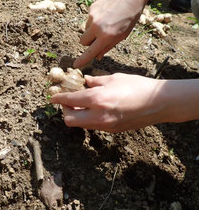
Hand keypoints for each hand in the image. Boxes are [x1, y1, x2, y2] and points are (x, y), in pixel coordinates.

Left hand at [50, 74, 168, 131]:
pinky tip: (95, 108)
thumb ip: (95, 81)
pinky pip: (93, 126)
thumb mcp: (113, 78)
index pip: (69, 101)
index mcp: (97, 100)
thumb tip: (85, 82)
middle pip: (69, 120)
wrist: (158, 103)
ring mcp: (105, 126)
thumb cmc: (137, 86)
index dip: (58, 99)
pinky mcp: (112, 130)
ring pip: (81, 125)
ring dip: (76, 115)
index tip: (52, 97)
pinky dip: (88, 118)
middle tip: (69, 101)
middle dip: (65, 111)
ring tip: (82, 104)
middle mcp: (98, 116)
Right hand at [74, 0, 145, 67]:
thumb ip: (108, 46)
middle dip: (88, 42)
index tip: (75, 65)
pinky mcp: (91, 8)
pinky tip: (106, 12)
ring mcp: (93, 17)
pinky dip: (95, 19)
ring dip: (92, 29)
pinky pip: (89, 19)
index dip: (82, 59)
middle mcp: (97, 27)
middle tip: (98, 38)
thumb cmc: (130, 16)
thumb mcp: (123, 35)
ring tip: (106, 21)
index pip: (90, 52)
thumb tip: (97, 56)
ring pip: (86, 29)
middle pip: (83, 41)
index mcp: (106, 36)